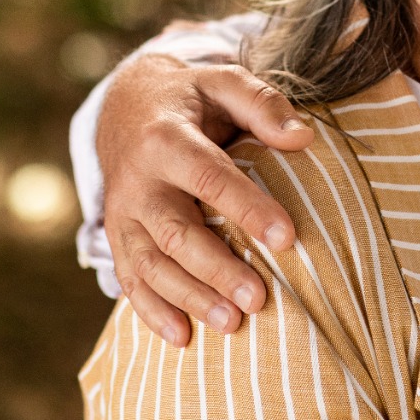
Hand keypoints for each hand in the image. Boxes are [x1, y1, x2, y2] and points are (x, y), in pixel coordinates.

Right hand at [98, 52, 313, 345]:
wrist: (124, 107)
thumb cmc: (190, 98)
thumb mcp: (223, 82)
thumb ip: (262, 104)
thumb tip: (303, 137)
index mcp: (166, 139)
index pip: (211, 178)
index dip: (248, 208)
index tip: (287, 237)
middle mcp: (137, 180)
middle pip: (176, 232)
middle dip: (217, 269)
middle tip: (258, 299)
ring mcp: (122, 212)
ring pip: (150, 263)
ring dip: (189, 298)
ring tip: (232, 325)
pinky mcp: (116, 236)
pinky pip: (129, 278)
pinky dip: (151, 311)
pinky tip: (182, 337)